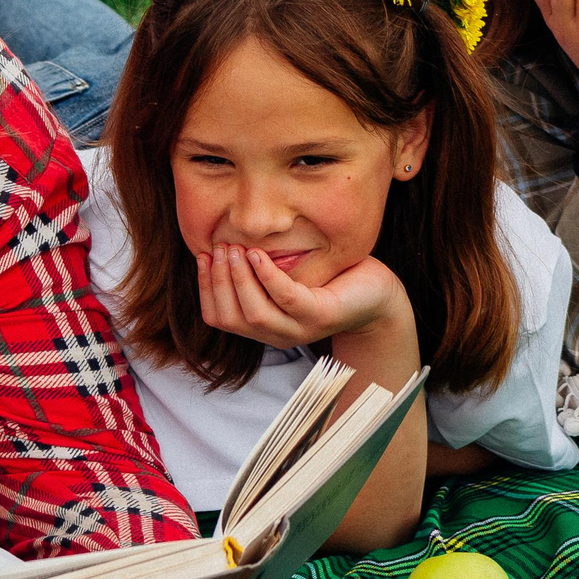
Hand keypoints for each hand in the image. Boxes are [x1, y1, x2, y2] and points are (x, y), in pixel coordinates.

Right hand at [197, 245, 405, 350]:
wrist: (376, 296)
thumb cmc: (329, 280)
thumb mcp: (286, 275)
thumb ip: (258, 272)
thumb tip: (223, 243)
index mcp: (265, 327)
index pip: (219, 317)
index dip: (205, 288)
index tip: (202, 256)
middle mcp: (278, 335)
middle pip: (231, 317)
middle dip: (217, 281)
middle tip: (218, 248)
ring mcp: (299, 329)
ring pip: (254, 313)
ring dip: (237, 279)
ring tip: (234, 249)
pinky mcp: (319, 316)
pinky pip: (286, 299)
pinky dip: (267, 276)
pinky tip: (257, 255)